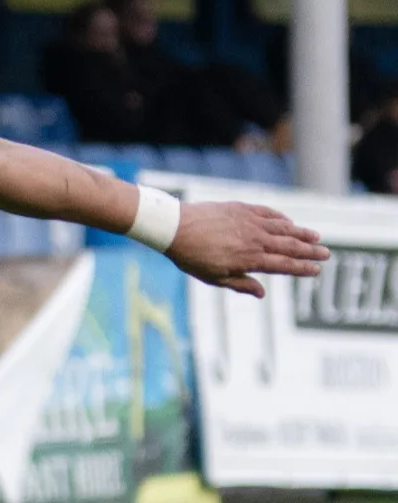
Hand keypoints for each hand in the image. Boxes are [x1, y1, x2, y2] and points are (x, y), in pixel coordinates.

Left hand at [165, 200, 328, 297]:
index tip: (316, 270)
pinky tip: (289, 222)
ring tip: (316, 237)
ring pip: (283, 228)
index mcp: (250, 259)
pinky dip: (281, 218)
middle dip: (309, 251)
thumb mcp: (213, 277)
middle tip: (326, 254)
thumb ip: (240, 284)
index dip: (301, 268)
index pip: (283, 265)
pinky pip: (268, 213)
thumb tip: (261, 294)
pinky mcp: (242, 209)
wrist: (175, 227)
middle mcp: (255, 240)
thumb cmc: (191, 256)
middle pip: (289, 246)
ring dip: (301, 233)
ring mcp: (250, 222)